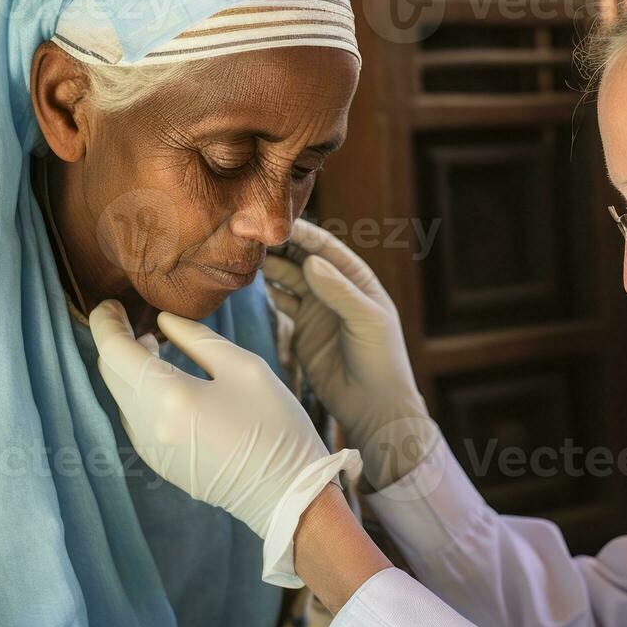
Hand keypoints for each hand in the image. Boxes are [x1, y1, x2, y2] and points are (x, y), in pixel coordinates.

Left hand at [90, 299, 360, 586]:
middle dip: (114, 341)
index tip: (111, 304)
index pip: (114, 350)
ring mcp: (150, 450)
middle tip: (130, 317)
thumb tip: (162, 321)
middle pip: (110, 373)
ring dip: (128, 368)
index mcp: (170, 396)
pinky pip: (134, 417)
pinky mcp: (158, 464)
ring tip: (151, 345)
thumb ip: (198, 339)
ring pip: (120, 396)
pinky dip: (138, 392)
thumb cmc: (275, 426)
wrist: (287, 494)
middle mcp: (148, 425)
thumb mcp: (245, 367)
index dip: (105, 321)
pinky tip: (163, 381)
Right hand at [262, 220, 439, 489]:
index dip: (303, 233)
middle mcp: (335, 289)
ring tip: (245, 252)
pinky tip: (249, 279)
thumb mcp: (366, 321)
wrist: (372, 406)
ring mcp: (317, 309)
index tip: (277, 220)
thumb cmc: (381, 360)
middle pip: (303, 258)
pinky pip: (281, 302)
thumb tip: (310, 261)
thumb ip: (339, 291)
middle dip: (280, 245)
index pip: (327, 248)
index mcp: (357, 280)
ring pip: (289, 278)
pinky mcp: (302, 329)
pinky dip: (267, 290)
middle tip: (252, 232)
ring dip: (269, 265)